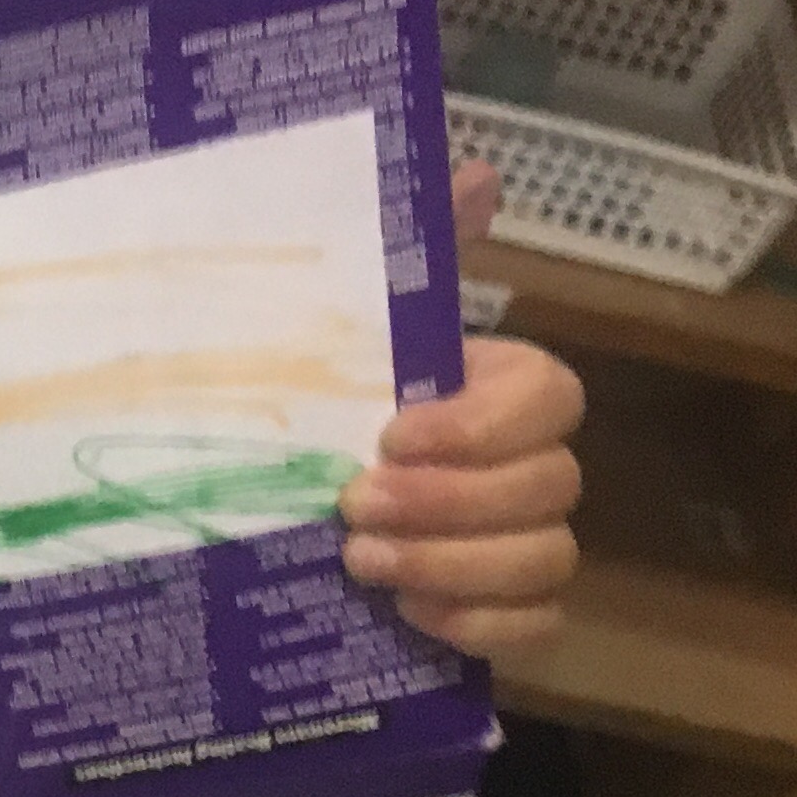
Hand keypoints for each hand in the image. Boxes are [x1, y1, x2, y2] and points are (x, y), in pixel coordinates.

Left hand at [337, 163, 583, 657]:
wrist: (244, 519)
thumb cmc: (304, 410)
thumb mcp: (336, 332)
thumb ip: (404, 258)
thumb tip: (476, 170)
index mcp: (492, 392)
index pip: (551, 393)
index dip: (483, 421)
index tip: (391, 433)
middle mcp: (519, 466)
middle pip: (552, 483)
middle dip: (455, 500)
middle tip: (354, 508)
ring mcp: (515, 544)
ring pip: (549, 555)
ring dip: (457, 562)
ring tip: (362, 560)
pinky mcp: (496, 614)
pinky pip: (536, 626)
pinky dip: (482, 624)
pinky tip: (412, 613)